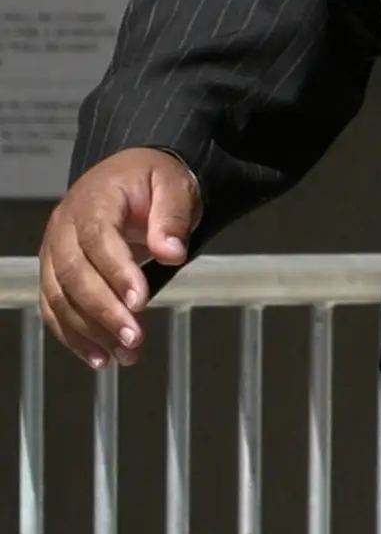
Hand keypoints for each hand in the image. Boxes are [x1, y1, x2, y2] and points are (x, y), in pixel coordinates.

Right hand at [38, 149, 199, 370]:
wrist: (129, 178)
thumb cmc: (152, 180)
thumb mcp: (174, 185)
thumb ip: (172, 215)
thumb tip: (171, 251)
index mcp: (93, 199)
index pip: (97, 238)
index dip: (117, 272)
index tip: (141, 301)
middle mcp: (63, 226)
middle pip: (74, 273)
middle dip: (104, 310)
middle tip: (135, 337)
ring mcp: (54, 250)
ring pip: (59, 296)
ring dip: (90, 330)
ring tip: (125, 354)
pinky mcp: (54, 271)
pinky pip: (53, 307)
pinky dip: (73, 335)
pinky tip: (99, 356)